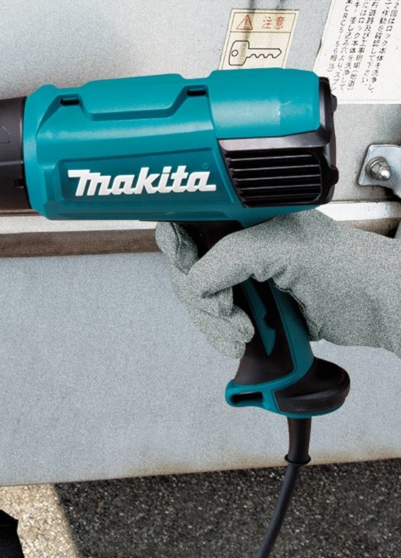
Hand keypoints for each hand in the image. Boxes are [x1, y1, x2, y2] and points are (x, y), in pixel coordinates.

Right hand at [155, 210, 400, 359]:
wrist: (379, 308)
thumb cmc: (350, 266)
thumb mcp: (282, 248)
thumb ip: (230, 257)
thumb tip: (195, 281)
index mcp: (243, 216)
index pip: (189, 221)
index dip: (178, 243)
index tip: (186, 264)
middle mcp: (240, 244)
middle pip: (187, 268)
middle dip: (203, 297)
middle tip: (227, 309)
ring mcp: (245, 277)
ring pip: (200, 301)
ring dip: (215, 322)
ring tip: (245, 331)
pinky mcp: (252, 307)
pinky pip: (217, 322)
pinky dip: (223, 335)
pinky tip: (243, 340)